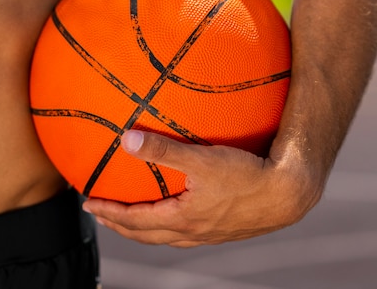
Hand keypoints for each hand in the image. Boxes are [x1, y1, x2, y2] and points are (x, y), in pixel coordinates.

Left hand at [82, 129, 322, 246]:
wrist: (287, 194)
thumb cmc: (246, 175)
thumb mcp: (202, 159)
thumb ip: (163, 150)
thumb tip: (126, 138)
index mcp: (182, 218)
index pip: (134, 220)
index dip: (109, 213)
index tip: (89, 204)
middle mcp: (192, 232)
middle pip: (146, 235)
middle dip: (121, 226)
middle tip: (103, 216)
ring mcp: (209, 235)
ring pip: (167, 238)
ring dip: (145, 230)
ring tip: (135, 220)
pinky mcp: (225, 230)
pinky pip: (188, 234)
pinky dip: (171, 228)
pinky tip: (181, 214)